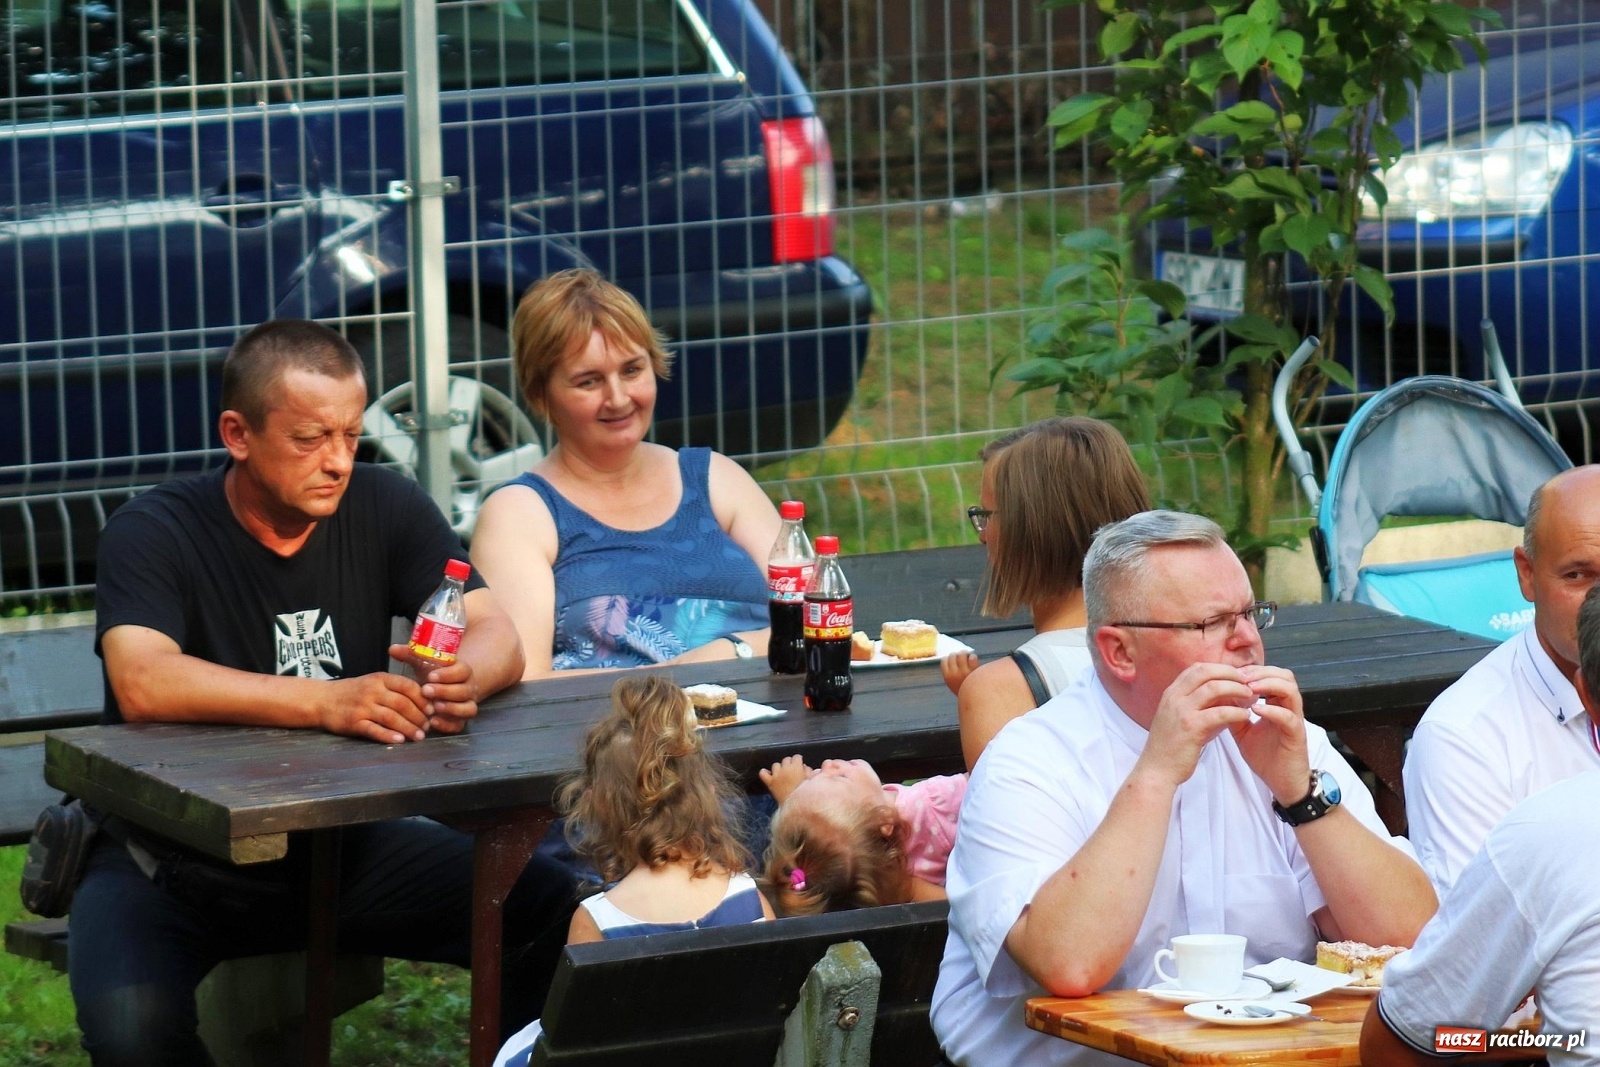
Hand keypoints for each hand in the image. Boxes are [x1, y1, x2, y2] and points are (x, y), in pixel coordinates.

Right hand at [318, 671, 431, 743]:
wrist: (321, 699)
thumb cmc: (352, 691)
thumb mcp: (373, 682)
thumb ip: (395, 688)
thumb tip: (423, 699)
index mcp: (380, 679)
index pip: (408, 686)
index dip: (423, 699)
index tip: (432, 709)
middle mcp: (372, 691)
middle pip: (403, 704)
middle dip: (419, 717)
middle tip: (428, 726)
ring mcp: (363, 707)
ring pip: (391, 718)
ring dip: (408, 728)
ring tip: (419, 736)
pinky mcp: (353, 723)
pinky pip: (374, 730)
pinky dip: (388, 736)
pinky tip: (400, 740)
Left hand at [391, 643, 481, 734]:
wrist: (444, 689)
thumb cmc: (432, 675)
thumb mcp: (423, 663)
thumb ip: (410, 655)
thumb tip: (393, 649)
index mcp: (462, 671)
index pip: (462, 671)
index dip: (449, 674)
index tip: (431, 676)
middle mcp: (468, 688)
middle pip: (464, 690)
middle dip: (445, 691)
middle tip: (426, 691)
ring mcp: (467, 705)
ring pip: (468, 708)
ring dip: (452, 708)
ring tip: (434, 707)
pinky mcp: (461, 720)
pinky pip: (460, 725)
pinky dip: (448, 725)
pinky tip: (433, 722)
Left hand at [759, 754, 813, 802]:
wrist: (796, 807)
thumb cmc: (806, 794)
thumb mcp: (811, 781)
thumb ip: (809, 771)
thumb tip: (804, 767)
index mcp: (796, 767)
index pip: (796, 757)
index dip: (798, 760)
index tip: (799, 764)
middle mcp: (785, 769)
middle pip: (786, 759)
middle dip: (789, 763)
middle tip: (792, 770)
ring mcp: (776, 775)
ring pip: (775, 765)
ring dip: (779, 768)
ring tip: (783, 774)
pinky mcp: (770, 783)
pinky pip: (763, 773)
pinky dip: (764, 772)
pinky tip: (768, 774)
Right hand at [941, 650, 978, 695]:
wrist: (976, 701)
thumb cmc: (965, 689)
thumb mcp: (953, 683)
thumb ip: (951, 672)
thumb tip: (953, 656)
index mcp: (947, 677)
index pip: (944, 660)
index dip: (950, 659)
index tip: (954, 660)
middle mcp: (954, 674)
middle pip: (952, 655)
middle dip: (957, 654)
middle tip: (963, 657)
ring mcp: (964, 672)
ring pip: (961, 654)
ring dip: (965, 653)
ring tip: (969, 656)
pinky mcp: (973, 670)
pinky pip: (971, 657)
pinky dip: (973, 656)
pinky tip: (974, 659)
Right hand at [1135, 662, 1257, 790]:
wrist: (1157, 769)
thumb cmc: (1171, 746)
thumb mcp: (1178, 718)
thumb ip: (1196, 704)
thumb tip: (1223, 696)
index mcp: (1171, 693)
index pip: (1197, 668)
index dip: (1219, 668)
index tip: (1235, 675)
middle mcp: (1174, 697)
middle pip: (1206, 672)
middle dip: (1230, 673)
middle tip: (1247, 681)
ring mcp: (1181, 711)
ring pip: (1214, 688)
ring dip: (1236, 689)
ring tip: (1250, 696)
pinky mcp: (1191, 727)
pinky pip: (1220, 712)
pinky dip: (1236, 712)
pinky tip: (1245, 716)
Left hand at [1226, 664, 1310, 802]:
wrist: (1281, 784)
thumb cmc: (1265, 757)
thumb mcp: (1243, 731)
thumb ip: (1233, 712)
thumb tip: (1215, 696)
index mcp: (1278, 704)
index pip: (1272, 675)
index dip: (1253, 669)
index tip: (1232, 672)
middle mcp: (1289, 709)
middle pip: (1285, 676)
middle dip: (1261, 672)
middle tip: (1240, 676)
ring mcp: (1295, 721)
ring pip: (1291, 690)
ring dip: (1268, 685)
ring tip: (1248, 688)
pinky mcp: (1297, 736)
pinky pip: (1289, 717)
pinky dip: (1272, 710)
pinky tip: (1255, 710)